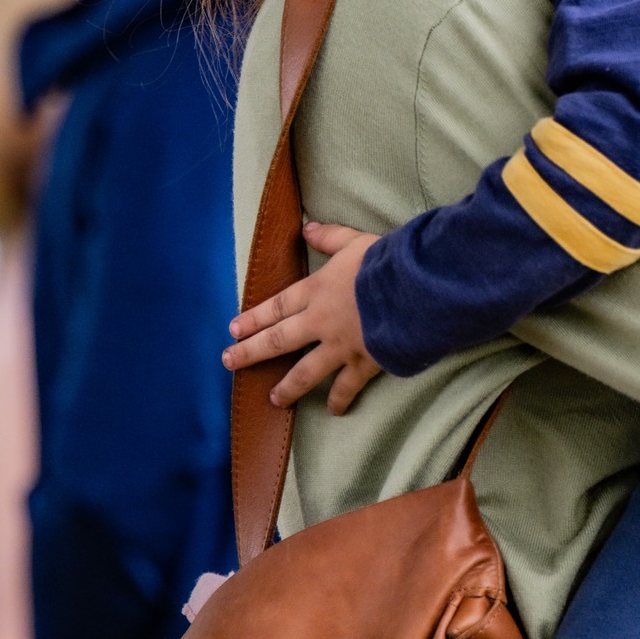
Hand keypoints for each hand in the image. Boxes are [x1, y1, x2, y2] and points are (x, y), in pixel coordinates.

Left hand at [223, 223, 383, 411]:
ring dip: (287, 386)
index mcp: (316, 290)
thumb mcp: (355, 241)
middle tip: (229, 362)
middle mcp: (320, 321)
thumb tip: (307, 228)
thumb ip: (330, 237)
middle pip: (279, 339)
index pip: (277, 306)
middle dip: (251, 352)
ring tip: (274, 399)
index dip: (254, 318)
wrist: (411, 290)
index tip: (233, 329)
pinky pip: (347, 386)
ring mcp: (339, 346)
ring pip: (305, 371)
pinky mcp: (362, 363)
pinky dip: (339, 399)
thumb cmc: (384, 262)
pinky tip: (333, 410)